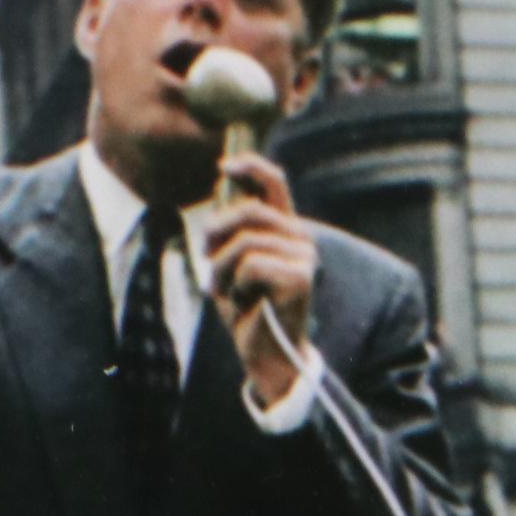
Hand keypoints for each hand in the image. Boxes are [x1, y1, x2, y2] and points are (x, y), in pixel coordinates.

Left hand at [198, 153, 315, 405]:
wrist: (262, 349)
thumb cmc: (245, 305)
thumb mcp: (228, 261)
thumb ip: (229, 229)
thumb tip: (221, 186)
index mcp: (283, 228)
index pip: (274, 183)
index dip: (250, 166)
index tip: (224, 166)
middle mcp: (299, 236)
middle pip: (247, 212)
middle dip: (216, 236)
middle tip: (210, 262)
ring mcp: (304, 256)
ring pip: (244, 242)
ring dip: (222, 270)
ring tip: (233, 290)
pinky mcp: (302, 277)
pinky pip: (250, 265)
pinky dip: (236, 285)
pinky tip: (248, 300)